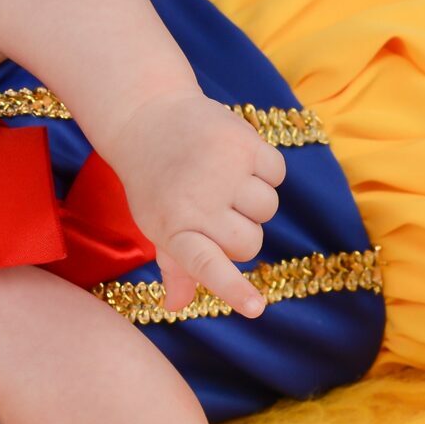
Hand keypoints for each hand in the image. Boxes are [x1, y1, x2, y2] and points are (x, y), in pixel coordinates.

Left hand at [103, 91, 286, 317]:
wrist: (147, 115)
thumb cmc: (154, 180)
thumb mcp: (155, 224)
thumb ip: (174, 266)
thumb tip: (177, 306)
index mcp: (173, 228)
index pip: (207, 266)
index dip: (233, 289)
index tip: (256, 308)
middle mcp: (198, 202)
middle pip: (250, 244)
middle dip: (241, 233)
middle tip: (215, 209)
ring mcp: (223, 171)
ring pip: (268, 210)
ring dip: (254, 201)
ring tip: (223, 180)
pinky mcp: (244, 142)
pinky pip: (277, 174)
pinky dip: (265, 171)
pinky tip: (237, 159)